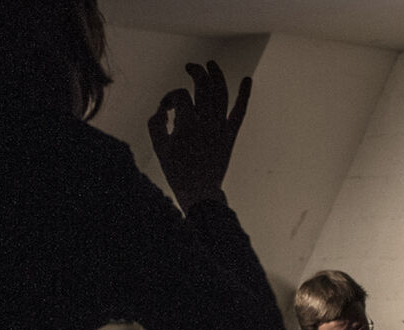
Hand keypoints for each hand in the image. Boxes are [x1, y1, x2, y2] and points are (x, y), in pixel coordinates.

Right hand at [148, 61, 250, 210]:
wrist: (200, 192)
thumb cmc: (177, 171)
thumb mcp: (159, 147)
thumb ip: (156, 123)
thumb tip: (164, 109)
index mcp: (187, 125)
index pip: (180, 96)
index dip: (170, 97)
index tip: (165, 110)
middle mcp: (206, 123)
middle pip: (203, 86)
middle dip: (196, 72)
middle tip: (189, 67)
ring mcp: (220, 128)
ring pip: (221, 94)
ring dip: (216, 75)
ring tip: (211, 63)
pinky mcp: (230, 135)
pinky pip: (240, 112)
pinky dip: (245, 95)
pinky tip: (248, 79)